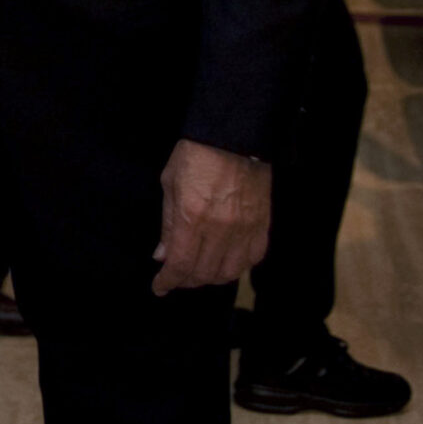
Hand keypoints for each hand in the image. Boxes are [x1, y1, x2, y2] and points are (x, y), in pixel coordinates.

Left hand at [152, 140, 269, 294]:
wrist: (233, 136)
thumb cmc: (195, 155)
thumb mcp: (170, 185)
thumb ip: (168, 225)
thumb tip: (162, 256)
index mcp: (192, 217)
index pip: (181, 265)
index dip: (168, 281)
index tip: (159, 287)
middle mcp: (221, 229)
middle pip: (204, 273)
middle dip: (187, 281)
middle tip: (177, 277)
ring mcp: (245, 228)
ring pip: (230, 272)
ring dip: (212, 278)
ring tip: (199, 273)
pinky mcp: (263, 225)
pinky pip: (252, 258)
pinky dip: (237, 266)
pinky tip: (226, 262)